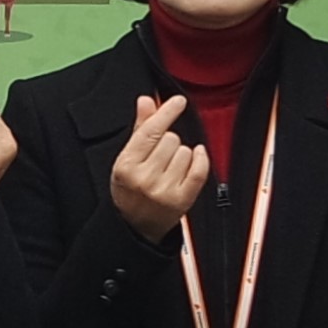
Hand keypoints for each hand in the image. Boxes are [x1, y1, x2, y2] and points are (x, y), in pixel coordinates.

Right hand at [110, 92, 209, 240]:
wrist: (134, 226)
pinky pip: (200, 168)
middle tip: (159, 157)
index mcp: (126, 165)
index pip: (150, 131)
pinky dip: (200, 160)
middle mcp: (144, 178)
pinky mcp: (182, 199)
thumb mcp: (127, 158)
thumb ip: (139, 128)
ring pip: (185, 151)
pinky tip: (194, 158)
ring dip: (181, 155)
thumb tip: (147, 101)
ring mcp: (164, 190)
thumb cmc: (130, 189)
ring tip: (169, 168)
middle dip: (168, 143)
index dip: (166, 113)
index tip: (178, 101)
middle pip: (170, 139)